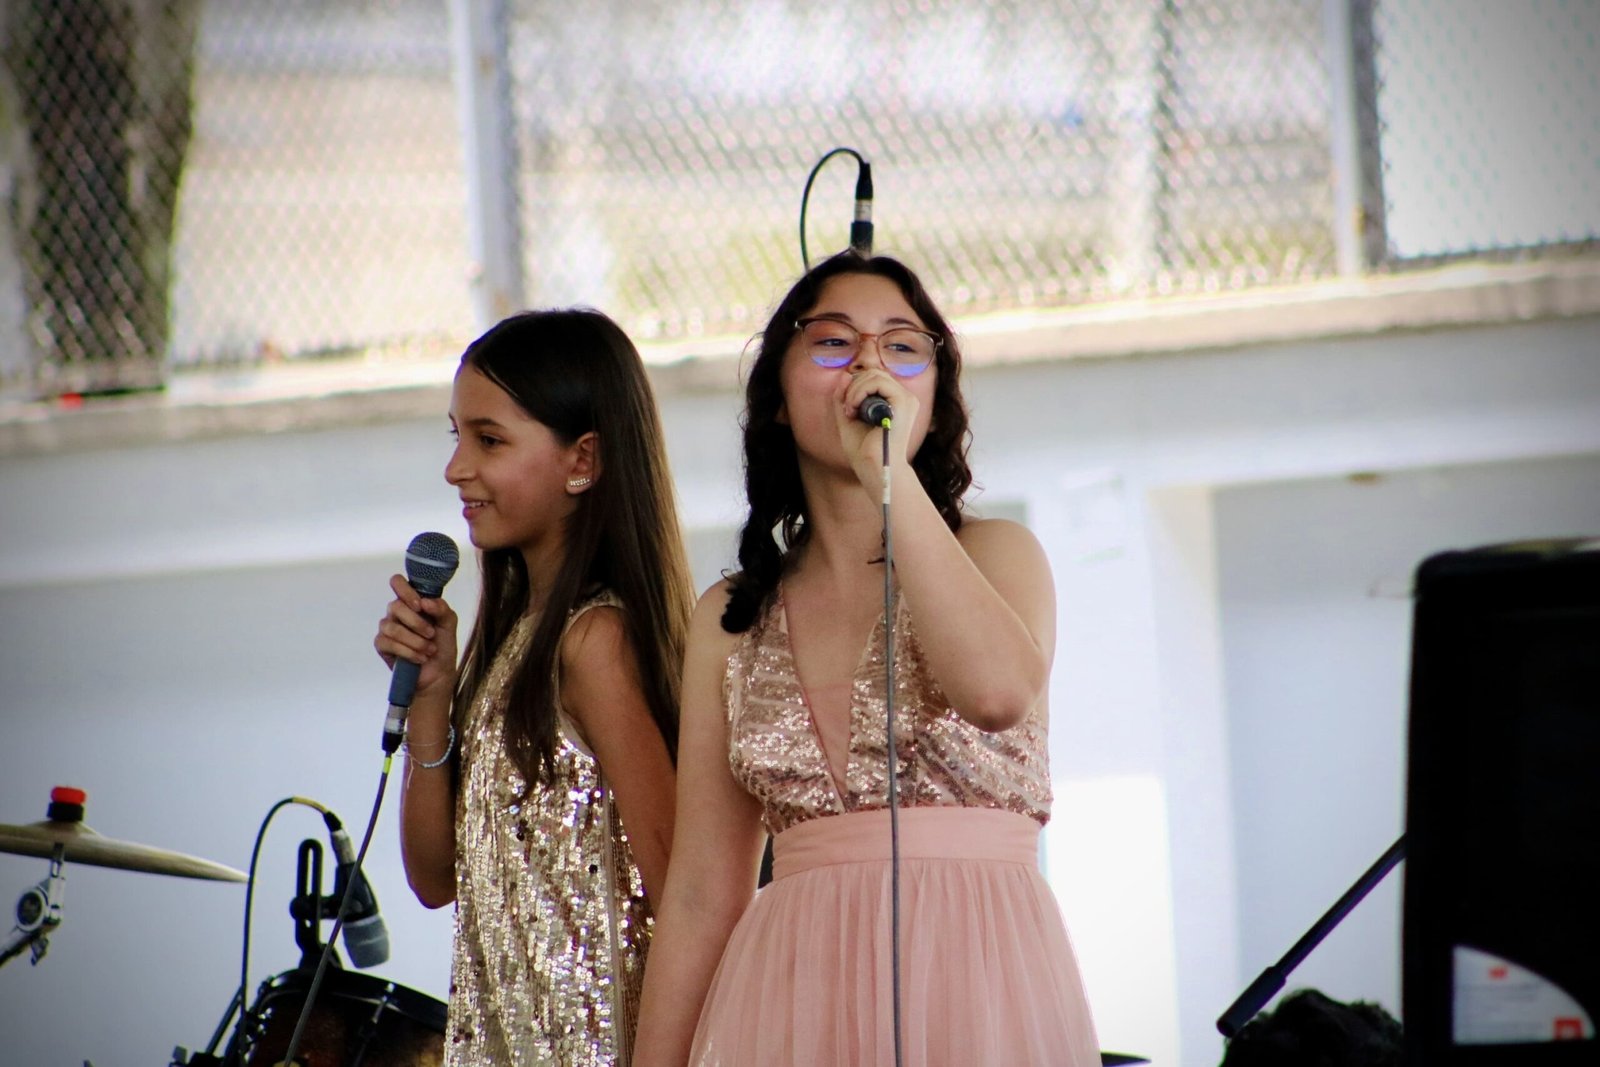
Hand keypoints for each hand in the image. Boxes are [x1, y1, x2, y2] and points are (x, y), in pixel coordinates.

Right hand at [374, 573, 458, 701]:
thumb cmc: (442, 645)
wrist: (439, 673)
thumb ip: (441, 608)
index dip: (405, 590)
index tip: (420, 605)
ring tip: (429, 650)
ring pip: (392, 627)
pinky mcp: (382, 645)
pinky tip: (420, 658)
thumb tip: (425, 602)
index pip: (397, 582)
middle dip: (417, 623)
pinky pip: (388, 643)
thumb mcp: (449, 623)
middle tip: (431, 634)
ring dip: (415, 641)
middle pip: (395, 606)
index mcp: (412, 601)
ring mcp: (387, 628)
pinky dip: (408, 652)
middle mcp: (397, 612)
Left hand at [835, 366, 920, 488]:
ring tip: (850, 410)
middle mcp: (904, 398)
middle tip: (847, 410)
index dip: (855, 386)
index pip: (873, 378)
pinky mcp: (903, 402)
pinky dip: (860, 391)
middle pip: (874, 373)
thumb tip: (845, 375)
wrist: (874, 469)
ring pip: (875, 374)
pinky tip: (855, 408)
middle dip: (853, 387)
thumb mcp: (848, 417)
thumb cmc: (864, 450)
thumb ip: (844, 396)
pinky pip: (878, 381)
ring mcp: (906, 399)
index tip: (847, 409)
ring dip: (854, 390)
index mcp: (894, 402)